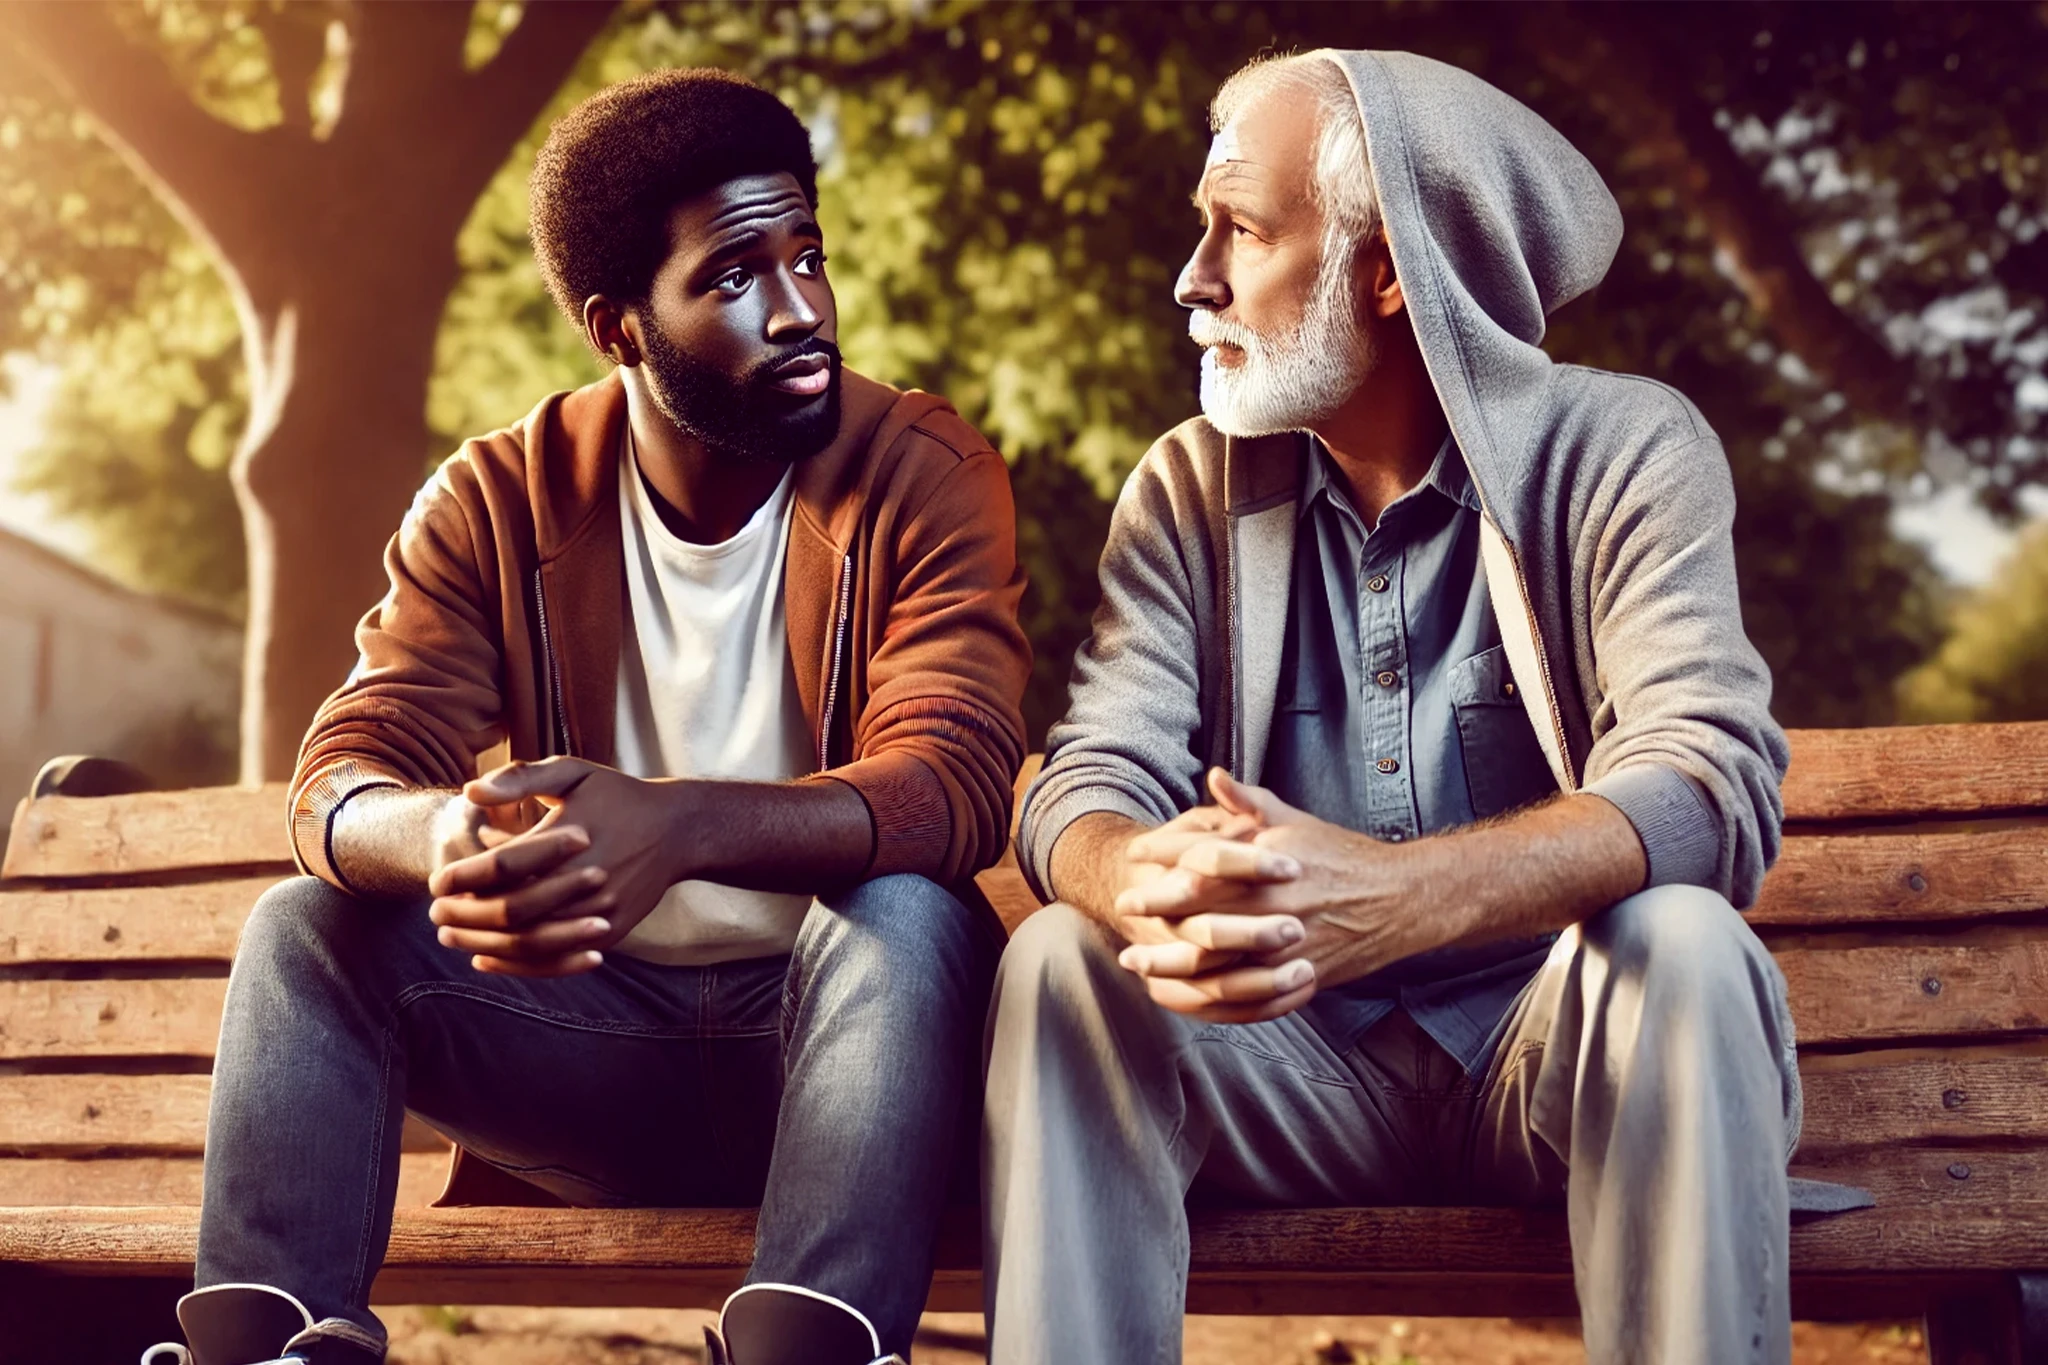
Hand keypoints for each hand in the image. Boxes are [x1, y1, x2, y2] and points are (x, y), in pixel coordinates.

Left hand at [427, 757, 692, 976]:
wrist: (678, 830)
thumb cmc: (618, 796)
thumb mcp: (573, 772)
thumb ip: (521, 778)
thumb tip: (470, 790)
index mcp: (570, 839)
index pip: (501, 867)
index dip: (462, 877)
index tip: (436, 881)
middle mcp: (585, 881)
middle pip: (511, 910)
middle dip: (465, 914)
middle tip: (435, 912)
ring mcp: (599, 913)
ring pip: (530, 941)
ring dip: (483, 943)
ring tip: (452, 935)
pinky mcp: (610, 934)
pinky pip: (556, 959)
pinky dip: (517, 966)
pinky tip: (487, 960)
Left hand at [1113, 768, 1429, 1020]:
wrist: (1400, 899)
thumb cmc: (1341, 857)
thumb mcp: (1296, 822)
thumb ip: (1250, 803)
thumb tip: (1214, 776)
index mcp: (1270, 864)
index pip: (1201, 860)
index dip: (1162, 860)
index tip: (1134, 858)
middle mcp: (1274, 905)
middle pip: (1199, 915)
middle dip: (1155, 916)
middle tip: (1123, 911)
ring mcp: (1286, 946)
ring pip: (1217, 964)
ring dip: (1171, 966)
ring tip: (1137, 964)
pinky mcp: (1298, 978)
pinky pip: (1245, 998)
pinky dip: (1208, 1001)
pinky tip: (1182, 996)